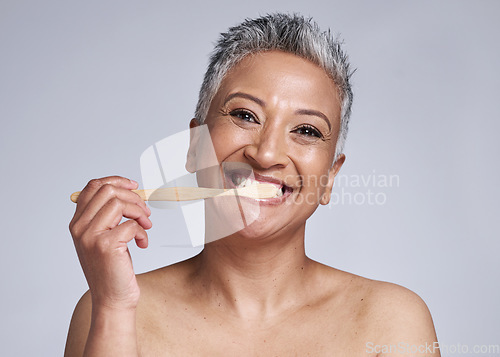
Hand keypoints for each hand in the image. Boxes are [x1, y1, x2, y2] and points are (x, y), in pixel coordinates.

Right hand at [69, 176, 151, 310]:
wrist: (112, 299)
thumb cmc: (112, 268)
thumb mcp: (104, 237)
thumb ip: (108, 216)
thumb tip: (129, 192)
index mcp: (78, 223)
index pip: (92, 187)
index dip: (115, 180)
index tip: (133, 186)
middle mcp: (80, 227)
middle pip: (108, 191)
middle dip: (133, 197)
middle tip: (145, 212)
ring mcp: (91, 236)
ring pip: (119, 203)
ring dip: (140, 212)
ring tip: (146, 226)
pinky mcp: (106, 246)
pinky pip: (131, 225)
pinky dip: (143, 232)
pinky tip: (142, 244)